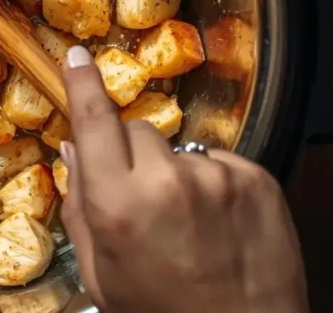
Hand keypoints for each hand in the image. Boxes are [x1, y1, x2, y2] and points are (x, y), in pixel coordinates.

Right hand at [58, 46, 307, 312]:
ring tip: (190, 225)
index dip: (83, 83)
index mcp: (118, 206)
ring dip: (176, 174)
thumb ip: (80, 209)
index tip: (76, 57)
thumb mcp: (101, 275)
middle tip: (142, 199)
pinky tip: (219, 224)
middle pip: (137, 131)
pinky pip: (220, 163)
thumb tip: (74, 151)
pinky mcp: (258, 178)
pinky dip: (214, 184)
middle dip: (131, 154)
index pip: (94, 121)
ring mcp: (218, 176)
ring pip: (180, 150)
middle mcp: (167, 181)